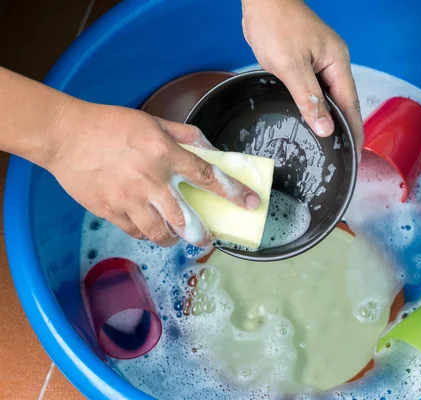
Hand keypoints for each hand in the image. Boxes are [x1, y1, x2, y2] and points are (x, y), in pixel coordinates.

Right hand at [45, 101, 260, 246]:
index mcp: (164, 154)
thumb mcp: (153, 121)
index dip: (234, 192)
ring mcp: (129, 199)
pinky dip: (147, 234)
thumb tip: (209, 149)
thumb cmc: (109, 124)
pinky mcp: (110, 211)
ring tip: (178, 237)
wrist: (65, 136)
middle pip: (186, 219)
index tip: (251, 203)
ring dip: (174, 239)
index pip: (208, 177)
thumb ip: (185, 136)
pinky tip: (151, 229)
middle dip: (202, 234)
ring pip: (160, 233)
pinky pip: (136, 232)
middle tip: (208, 238)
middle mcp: (151, 181)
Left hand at [242, 0, 363, 150]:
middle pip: (343, 104)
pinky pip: (316, 91)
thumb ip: (309, 99)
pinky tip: (310, 120)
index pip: (351, 106)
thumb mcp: (291, 66)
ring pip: (329, 98)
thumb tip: (326, 129)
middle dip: (344, 130)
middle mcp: (334, 64)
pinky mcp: (307, 64)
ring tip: (328, 147)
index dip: (354, 132)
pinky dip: (315, 107)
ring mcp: (321, 64)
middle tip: (342, 158)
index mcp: (337, 64)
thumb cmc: (276, 25)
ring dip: (329, 120)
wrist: (262, 0)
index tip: (356, 156)